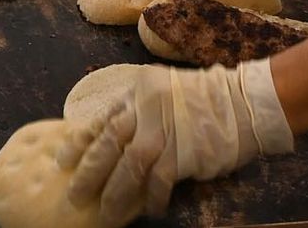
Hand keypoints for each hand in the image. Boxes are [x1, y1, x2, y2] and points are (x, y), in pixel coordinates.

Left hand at [56, 62, 292, 224]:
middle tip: (74, 194)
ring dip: (115, 193)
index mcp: (139, 92)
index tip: (62, 160)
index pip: (101, 118)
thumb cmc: (207, 100)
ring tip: (105, 214)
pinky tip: (149, 211)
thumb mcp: (164, 94)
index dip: (79, 141)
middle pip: (108, 143)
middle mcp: (146, 108)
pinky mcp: (184, 152)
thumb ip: (140, 114)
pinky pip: (159, 181)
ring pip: (128, 165)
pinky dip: (152, 199)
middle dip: (89, 172)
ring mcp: (165, 130)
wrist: (245, 102)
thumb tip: (113, 142)